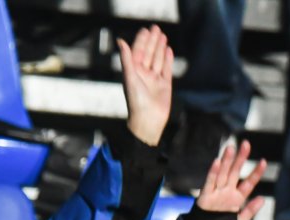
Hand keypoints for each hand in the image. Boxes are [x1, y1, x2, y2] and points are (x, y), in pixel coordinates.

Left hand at [119, 26, 172, 146]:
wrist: (148, 120)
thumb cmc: (136, 101)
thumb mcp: (130, 77)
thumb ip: (126, 59)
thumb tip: (120, 41)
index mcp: (133, 71)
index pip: (138, 52)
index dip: (142, 41)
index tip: (146, 30)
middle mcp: (144, 74)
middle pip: (149, 53)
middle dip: (152, 41)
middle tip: (156, 28)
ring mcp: (155, 80)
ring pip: (158, 60)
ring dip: (160, 48)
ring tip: (163, 36)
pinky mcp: (165, 86)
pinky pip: (166, 70)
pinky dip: (168, 60)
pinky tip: (169, 50)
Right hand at [195, 140, 266, 219]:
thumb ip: (251, 211)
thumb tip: (263, 198)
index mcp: (236, 198)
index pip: (248, 183)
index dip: (255, 173)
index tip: (264, 162)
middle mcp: (226, 192)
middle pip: (235, 172)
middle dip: (240, 158)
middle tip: (246, 144)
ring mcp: (216, 192)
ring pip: (222, 173)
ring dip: (226, 161)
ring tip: (231, 148)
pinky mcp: (205, 196)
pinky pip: (209, 183)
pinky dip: (212, 173)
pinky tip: (217, 162)